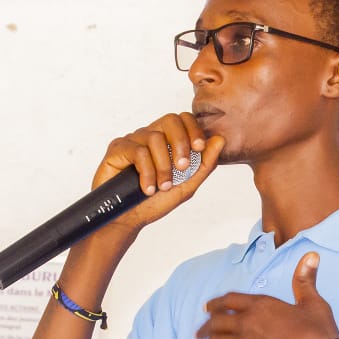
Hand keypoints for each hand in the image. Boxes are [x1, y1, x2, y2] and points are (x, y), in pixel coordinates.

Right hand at [94, 112, 224, 230]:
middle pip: (171, 119)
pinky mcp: (117, 148)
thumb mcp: (187, 184)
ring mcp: (133, 140)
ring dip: (163, 167)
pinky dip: (147, 172)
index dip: (194, 129)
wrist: (128, 220)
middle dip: (181, 143)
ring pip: (154, 138)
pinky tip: (147, 188)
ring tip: (162, 187)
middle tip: (182, 168)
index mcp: (167, 140)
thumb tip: (220, 140)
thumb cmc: (155, 202)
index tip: (199, 148)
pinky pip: (137, 151)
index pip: (184, 119)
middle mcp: (150, 136)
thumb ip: (204, 163)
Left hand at [198, 252, 338, 338]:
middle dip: (206, 328)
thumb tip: (311, 256)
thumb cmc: (318, 334)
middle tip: (200, 334)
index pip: (230, 300)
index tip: (207, 308)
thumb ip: (305, 280)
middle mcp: (247, 325)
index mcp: (261, 306)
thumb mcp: (313, 303)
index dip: (215, 303)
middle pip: (216, 324)